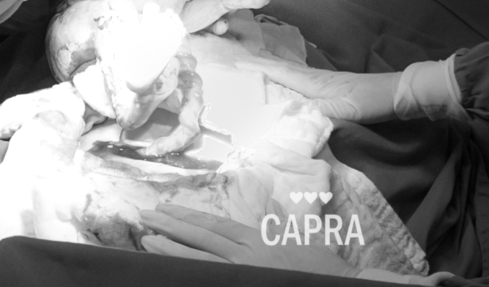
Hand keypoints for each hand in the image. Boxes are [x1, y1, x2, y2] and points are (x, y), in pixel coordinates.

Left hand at [139, 204, 359, 277]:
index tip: (167, 210)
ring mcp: (245, 273)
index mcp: (257, 240)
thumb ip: (278, 232)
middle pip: (202, 238)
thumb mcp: (298, 242)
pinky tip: (175, 274)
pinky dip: (194, 276)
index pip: (214, 226)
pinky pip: (213, 281)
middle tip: (145, 217)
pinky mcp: (248, 285)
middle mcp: (246, 254)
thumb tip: (270, 222)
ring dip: (173, 250)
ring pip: (201, 260)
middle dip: (172, 227)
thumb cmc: (323, 269)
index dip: (188, 218)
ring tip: (148, 240)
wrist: (344, 285)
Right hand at [237, 57, 398, 123]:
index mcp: (313, 83)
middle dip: (257, 64)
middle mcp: (314, 78)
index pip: (279, 73)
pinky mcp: (329, 86)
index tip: (233, 64)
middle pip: (280, 69)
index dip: (256, 68)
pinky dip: (284, 77)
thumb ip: (318, 114)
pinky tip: (284, 81)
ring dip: (269, 69)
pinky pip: (298, 79)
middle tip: (234, 61)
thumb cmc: (370, 101)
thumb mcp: (344, 111)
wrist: (395, 93)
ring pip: (289, 73)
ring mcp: (322, 81)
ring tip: (251, 66)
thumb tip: (289, 117)